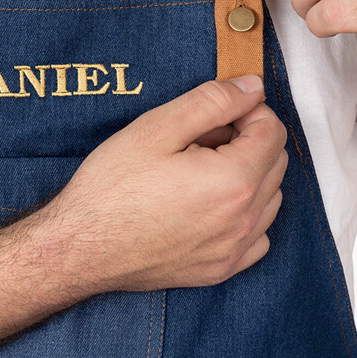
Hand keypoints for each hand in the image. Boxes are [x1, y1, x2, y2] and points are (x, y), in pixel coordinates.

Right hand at [38, 75, 286, 297]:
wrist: (81, 247)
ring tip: (203, 168)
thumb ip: (213, 102)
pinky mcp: (221, 269)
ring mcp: (234, 250)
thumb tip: (252, 87)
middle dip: (248, 139)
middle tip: (204, 137)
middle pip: (275, 162)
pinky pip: (259, 234)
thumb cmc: (112, 188)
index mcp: (234, 181)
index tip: (220, 112)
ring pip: (270, 197)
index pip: (272, 131)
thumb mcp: (158, 128)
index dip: (249, 111)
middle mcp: (243, 220)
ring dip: (249, 173)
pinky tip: (212, 203)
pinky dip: (246, 211)